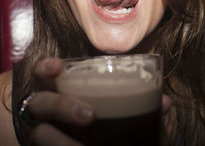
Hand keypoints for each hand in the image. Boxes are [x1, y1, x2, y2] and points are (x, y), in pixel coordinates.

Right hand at [24, 57, 172, 145]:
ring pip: (39, 135)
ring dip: (61, 141)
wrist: (88, 139)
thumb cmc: (99, 118)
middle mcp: (46, 112)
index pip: (44, 75)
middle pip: (40, 103)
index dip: (45, 68)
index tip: (57, 66)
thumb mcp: (116, 105)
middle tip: (89, 115)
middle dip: (61, 106)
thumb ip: (136, 100)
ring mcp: (43, 133)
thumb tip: (165, 101)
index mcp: (60, 91)